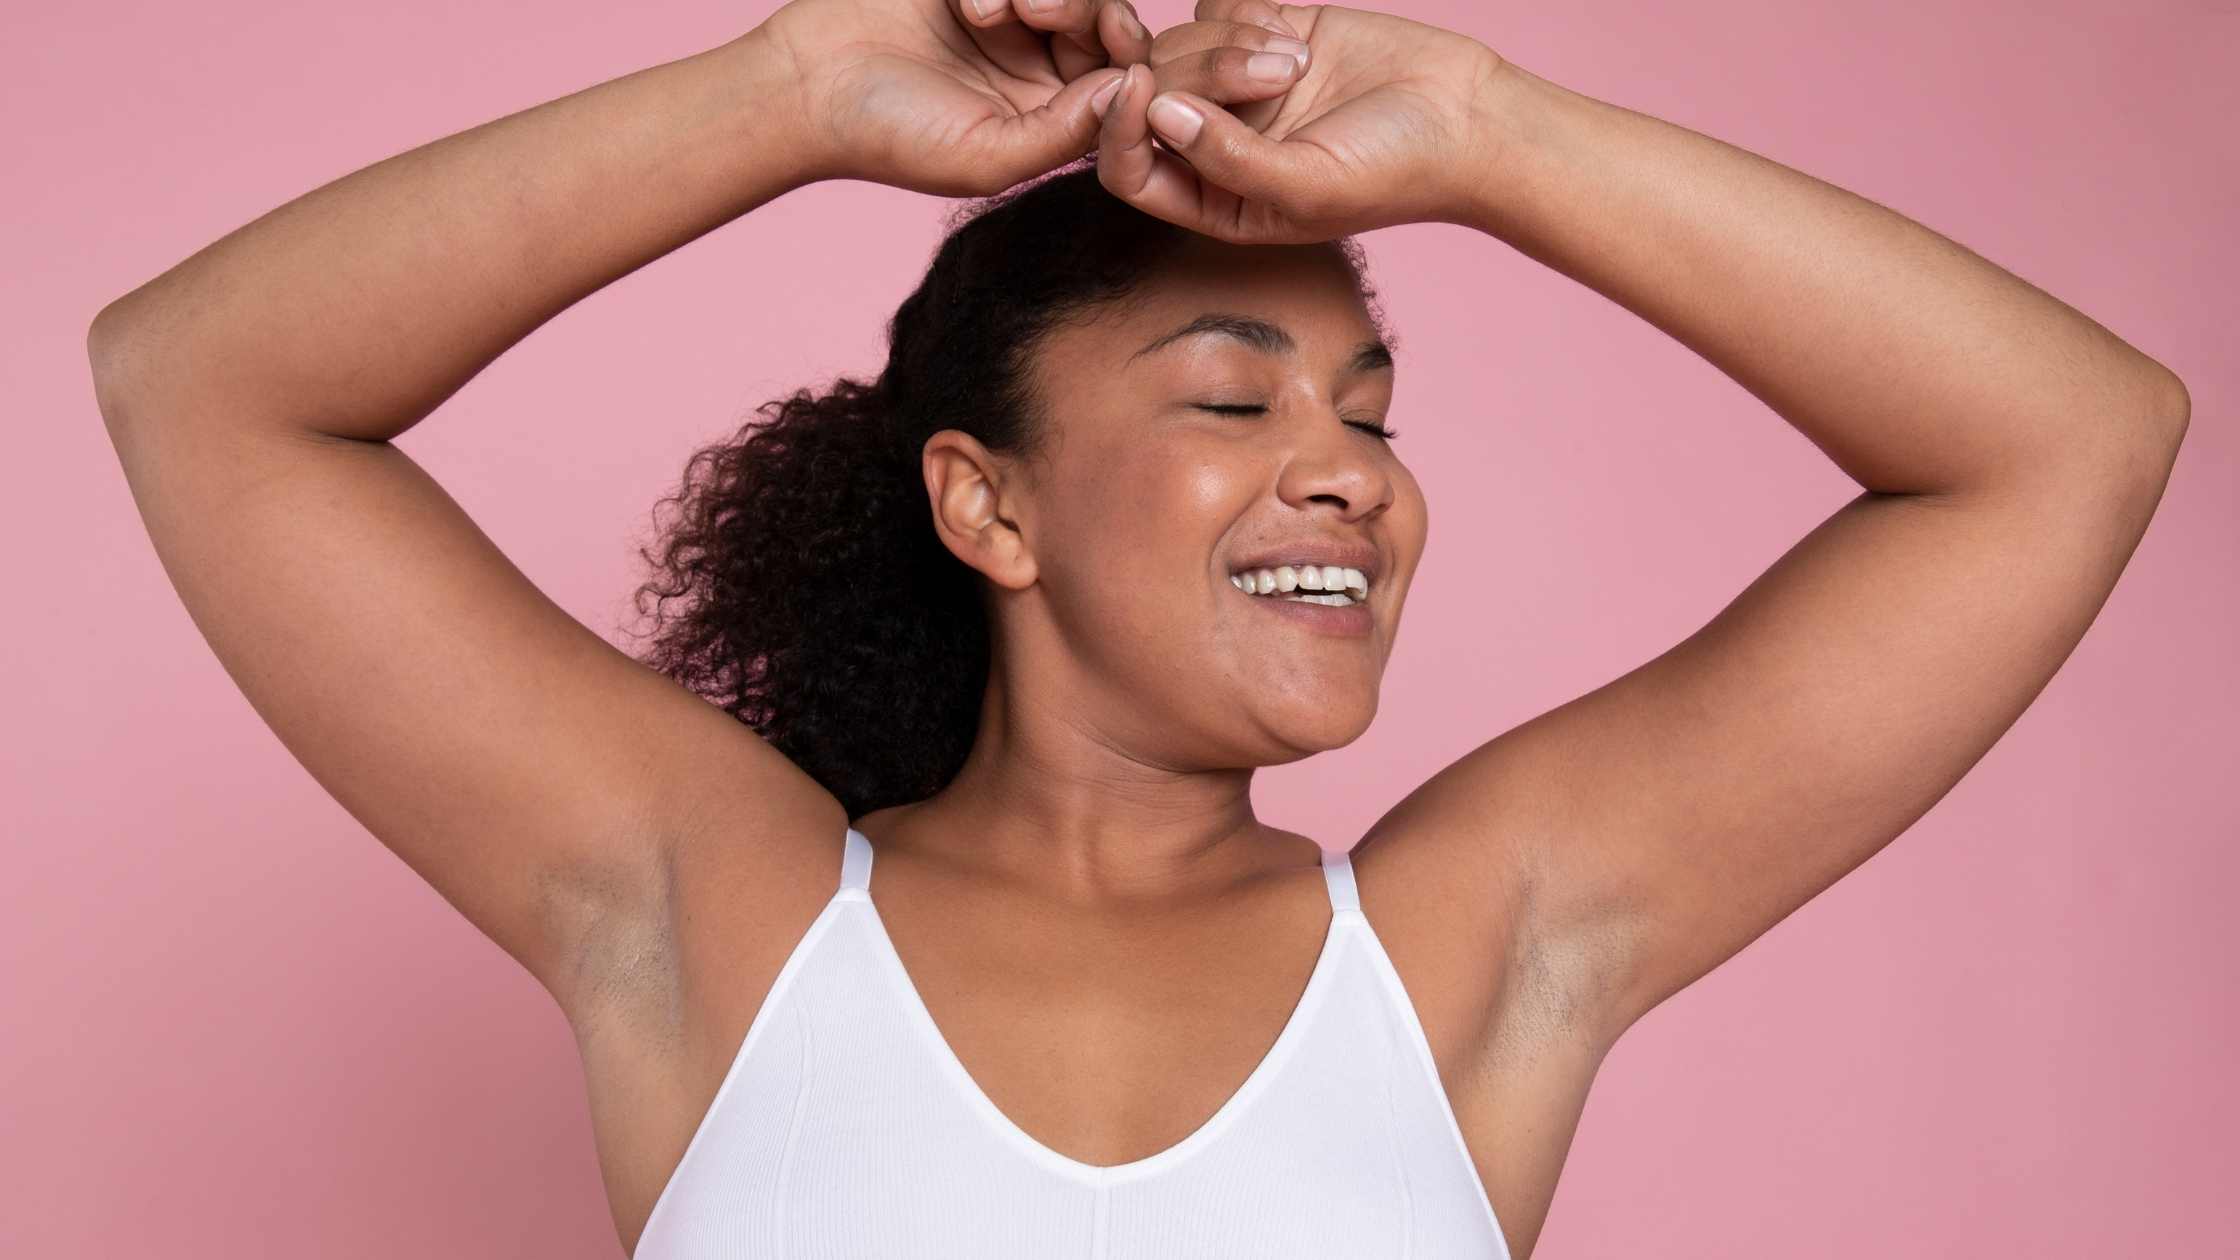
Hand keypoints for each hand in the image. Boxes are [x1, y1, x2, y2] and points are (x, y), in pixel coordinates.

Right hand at [755, 0, 1319, 196]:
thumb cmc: (885, 135)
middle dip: (1194, 36)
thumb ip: (1062, 131)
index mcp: (1063, 120)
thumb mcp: (984, 154)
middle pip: (1140, 41)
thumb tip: (1136, 97)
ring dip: (1065, 0)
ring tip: (998, 9)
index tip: (1282, 64)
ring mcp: (1026, 19)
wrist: (802, 85)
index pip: (1153, 98)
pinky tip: (986, 0)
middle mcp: (1054, 67)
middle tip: (1267, 33)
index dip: (1218, 82)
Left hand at [1096, 0, 1508, 240]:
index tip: (1139, 83)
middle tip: (1277, 76)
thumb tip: (1157, 114)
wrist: (1463, 116)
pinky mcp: (1261, 36)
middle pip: (1150, 94)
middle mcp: (1213, 145)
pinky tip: (1298, 39)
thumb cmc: (1393, 173)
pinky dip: (1249, 13)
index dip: (1117, 126)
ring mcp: (1234, 88)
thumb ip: (1226, 160)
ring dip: (1232, 42)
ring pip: (1178, 43)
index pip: (1127, 170)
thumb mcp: (1306, 186)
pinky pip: (1216, 7)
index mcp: (1212, 201)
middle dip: (1199, 74)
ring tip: (1297, 64)